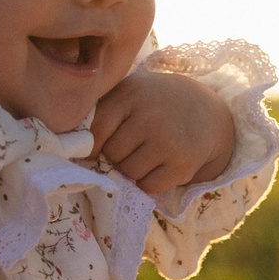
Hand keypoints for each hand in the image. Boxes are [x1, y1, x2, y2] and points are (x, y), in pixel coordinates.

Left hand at [89, 70, 236, 195]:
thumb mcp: (130, 93)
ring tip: (146, 154)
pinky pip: (148, 186)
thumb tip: (73, 150)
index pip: (95, 131)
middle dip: (117, 155)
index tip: (97, 148)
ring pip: (129, 172)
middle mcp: (149, 115)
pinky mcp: (183, 164)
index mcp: (130, 94)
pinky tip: (159, 165)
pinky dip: (149, 182)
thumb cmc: (154, 103)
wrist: (204, 109)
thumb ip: (101, 112)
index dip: (93, 145)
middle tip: (132, 145)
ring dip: (132, 170)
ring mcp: (167, 141)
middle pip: (112, 153)